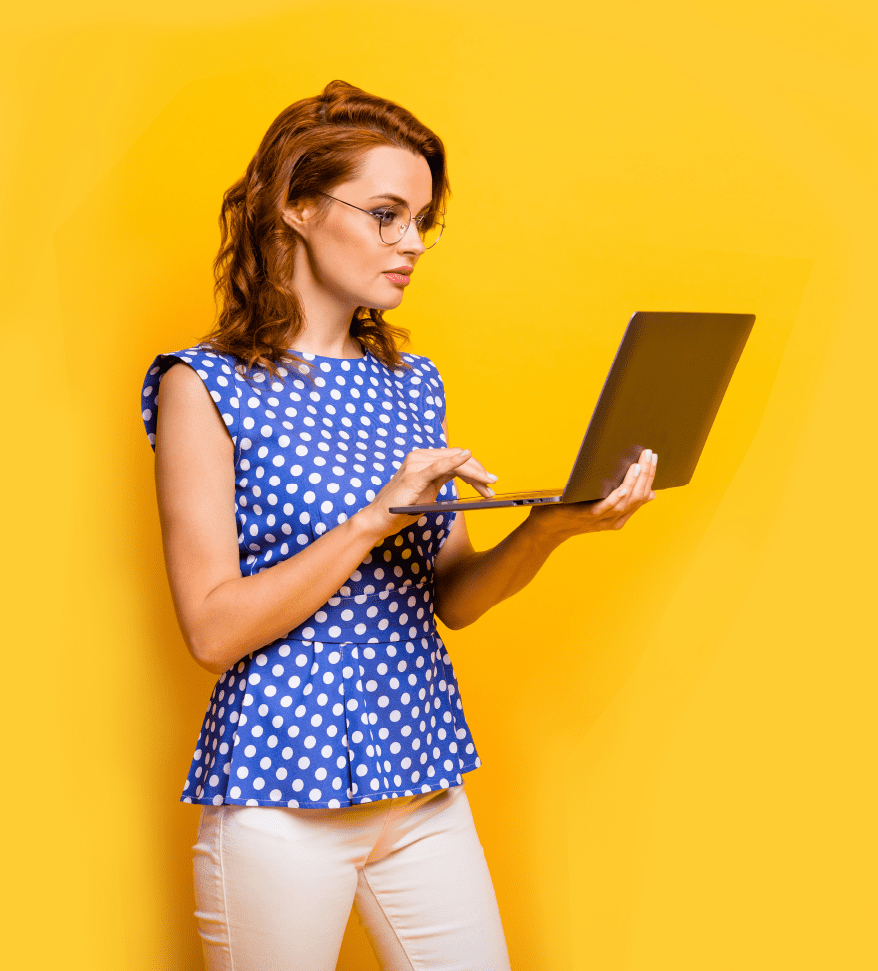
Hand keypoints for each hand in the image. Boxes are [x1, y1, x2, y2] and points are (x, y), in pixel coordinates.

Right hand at [356, 447, 496, 543]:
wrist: (380, 519)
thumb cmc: (404, 506)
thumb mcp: (429, 490)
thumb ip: (444, 478)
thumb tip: (467, 476)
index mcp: (425, 459)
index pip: (456, 458)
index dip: (475, 468)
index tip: (489, 481)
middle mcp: (420, 457)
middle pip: (458, 459)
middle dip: (479, 472)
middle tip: (493, 484)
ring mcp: (416, 464)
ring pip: (453, 463)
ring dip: (474, 473)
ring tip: (488, 484)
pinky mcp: (414, 476)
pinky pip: (437, 467)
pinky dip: (453, 461)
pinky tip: (466, 457)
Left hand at [527, 448, 658, 541]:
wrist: (546, 528)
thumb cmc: (571, 511)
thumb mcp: (600, 504)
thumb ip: (621, 499)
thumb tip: (650, 493)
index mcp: (618, 516)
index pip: (641, 496)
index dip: (649, 477)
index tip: (653, 459)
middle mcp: (612, 520)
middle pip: (636, 498)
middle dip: (646, 476)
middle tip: (649, 455)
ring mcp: (600, 519)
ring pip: (625, 503)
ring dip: (634, 483)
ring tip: (639, 465)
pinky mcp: (585, 516)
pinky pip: (605, 508)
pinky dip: (616, 498)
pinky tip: (623, 487)